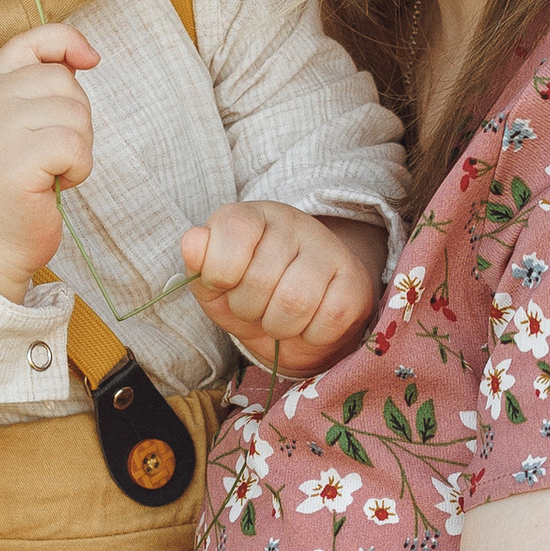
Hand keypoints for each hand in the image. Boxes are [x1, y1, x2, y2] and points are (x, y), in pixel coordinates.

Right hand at [0, 24, 97, 302]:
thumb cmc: (3, 197)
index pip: (27, 42)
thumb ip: (32, 94)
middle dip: (75, 117)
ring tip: (51, 172)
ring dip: (78, 147)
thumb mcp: (8, 131)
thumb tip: (82, 57)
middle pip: (62, 81)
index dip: (65, 42)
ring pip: (75, 113)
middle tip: (53, 154)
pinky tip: (56, 185)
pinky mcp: (17, 161)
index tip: (89, 60)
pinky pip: (75, 145)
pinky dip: (78, 168)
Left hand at [181, 201, 384, 373]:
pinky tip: (308, 324)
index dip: (220, 272)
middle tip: (255, 308)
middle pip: (260, 279)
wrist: (301, 322)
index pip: (232, 230)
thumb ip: (199, 265)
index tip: (224, 284)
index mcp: (253, 216)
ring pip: (295, 301)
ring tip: (278, 319)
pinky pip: (330, 317)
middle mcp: (294, 223)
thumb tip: (193, 241)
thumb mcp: (214, 286)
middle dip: (248, 308)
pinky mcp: (356, 283)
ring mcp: (330, 250)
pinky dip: (311, 335)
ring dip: (278, 326)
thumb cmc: (251, 297)